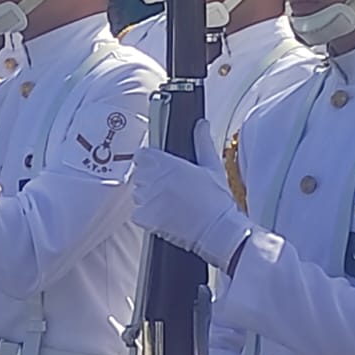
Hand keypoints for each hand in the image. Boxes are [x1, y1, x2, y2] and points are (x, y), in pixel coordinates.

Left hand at [131, 122, 252, 267]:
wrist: (217, 230)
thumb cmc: (216, 199)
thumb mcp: (212, 165)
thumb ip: (202, 142)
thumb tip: (201, 125)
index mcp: (165, 163)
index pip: (142, 154)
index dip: (150, 160)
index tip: (159, 166)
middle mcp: (152, 179)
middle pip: (140, 174)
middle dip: (151, 179)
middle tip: (171, 188)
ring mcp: (146, 199)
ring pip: (138, 193)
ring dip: (149, 196)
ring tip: (171, 203)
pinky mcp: (144, 218)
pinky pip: (138, 213)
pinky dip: (148, 215)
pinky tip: (166, 215)